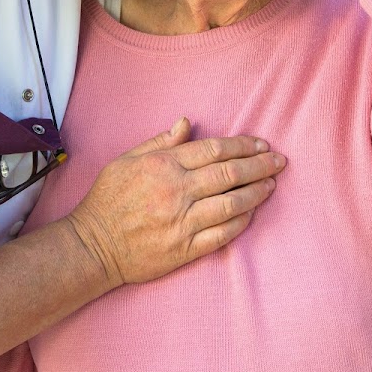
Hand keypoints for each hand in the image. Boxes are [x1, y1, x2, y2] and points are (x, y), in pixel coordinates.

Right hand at [66, 118, 284, 286]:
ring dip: (256, 192)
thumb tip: (186, 123)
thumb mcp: (126, 160)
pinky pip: (222, 234)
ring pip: (232, 204)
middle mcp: (176, 191)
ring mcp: (182, 222)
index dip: (242, 145)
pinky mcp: (185, 249)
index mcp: (163, 165)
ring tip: (271, 184)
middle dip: (259, 165)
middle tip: (279, 161)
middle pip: (229, 174)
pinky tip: (252, 213)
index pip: (214, 150)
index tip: (261, 143)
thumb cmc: (107, 200)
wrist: (92, 246)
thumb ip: (160, 142)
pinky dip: (241, 222)